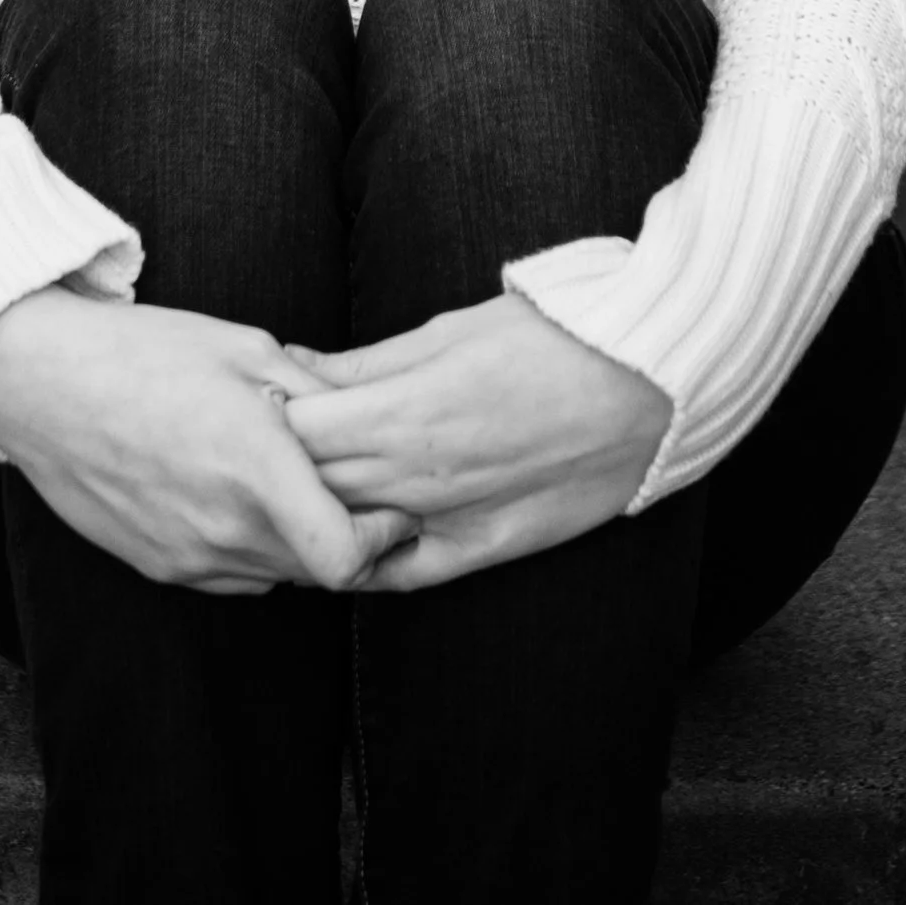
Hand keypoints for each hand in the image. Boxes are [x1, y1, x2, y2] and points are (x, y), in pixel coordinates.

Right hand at [0, 288, 418, 596]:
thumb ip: (312, 389)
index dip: (381, 542)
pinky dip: (252, 550)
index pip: (342, 558)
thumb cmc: (145, 352)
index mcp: (254, 469)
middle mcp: (222, 527)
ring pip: (274, 575)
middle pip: (317, 571)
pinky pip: (229, 576)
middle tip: (362, 493)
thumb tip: (364, 412)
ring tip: (295, 488)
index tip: (393, 510)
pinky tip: (239, 498)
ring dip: (299, 545)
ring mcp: (185, 555)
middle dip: (350, 538)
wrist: (41, 383)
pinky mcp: (157, 565)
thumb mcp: (244, 346)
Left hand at [276, 292, 670, 591]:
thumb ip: (368, 362)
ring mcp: (453, 519)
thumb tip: (298, 367)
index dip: (268, 416)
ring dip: (319, 511)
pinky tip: (354, 539)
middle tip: (269, 447)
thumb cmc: (548, 337)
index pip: (295, 432)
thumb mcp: (447, 330)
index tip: (259, 399)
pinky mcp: (489, 547)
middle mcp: (418, 475)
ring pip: (350, 532)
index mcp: (404, 410)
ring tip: (304, 485)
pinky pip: (407, 575)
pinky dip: (371, 562)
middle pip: (313, 487)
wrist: (646, 381)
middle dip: (281, 466)